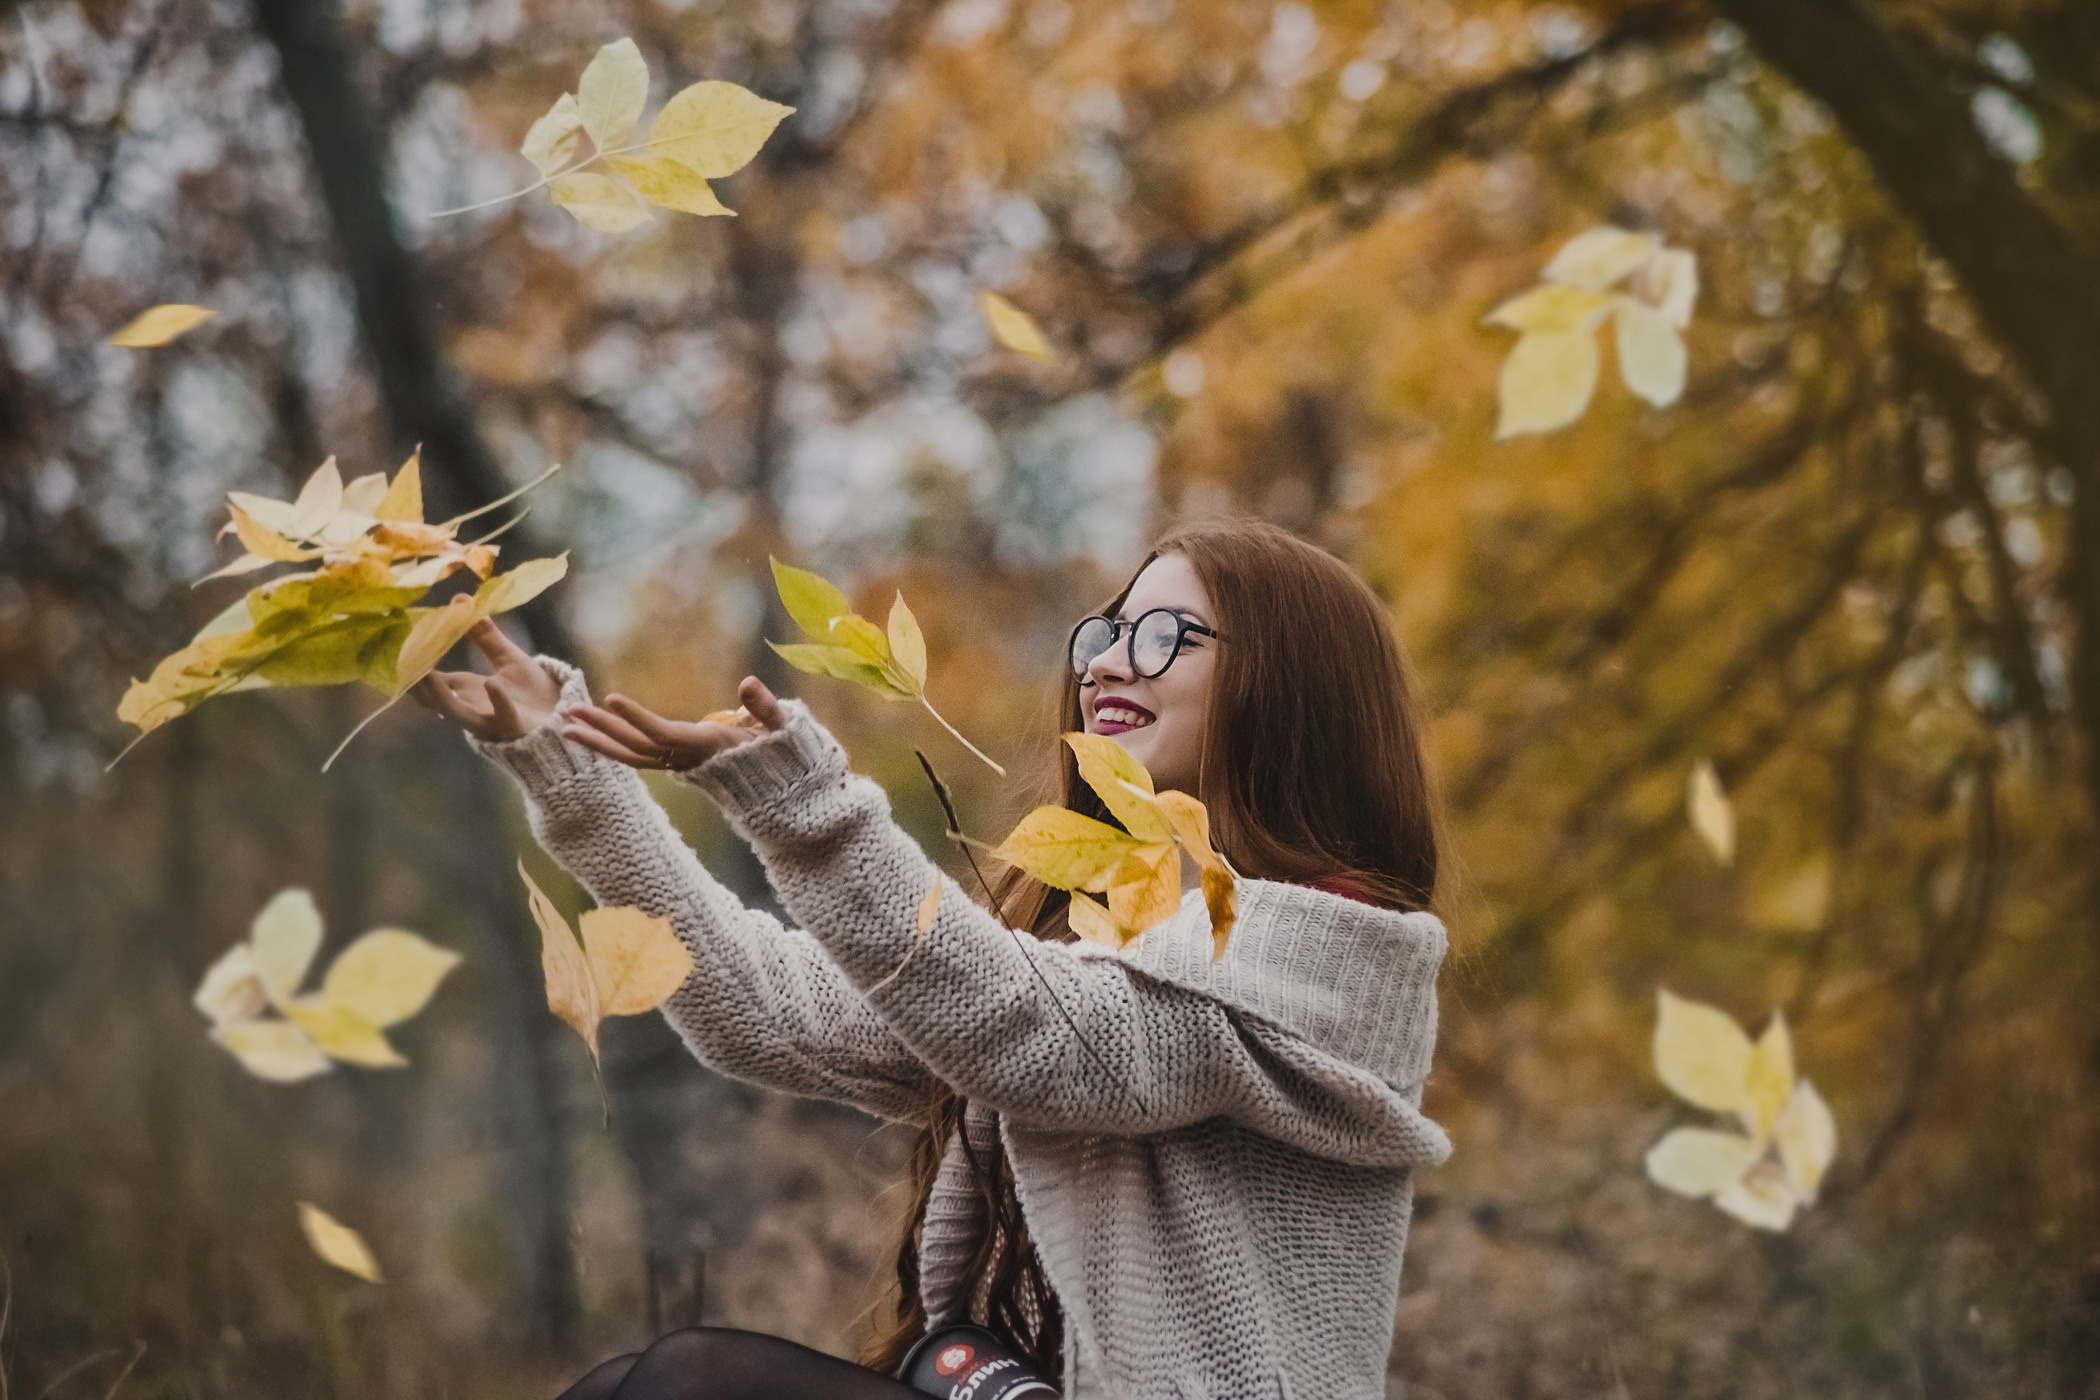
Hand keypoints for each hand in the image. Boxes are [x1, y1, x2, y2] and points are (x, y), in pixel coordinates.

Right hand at [411, 619, 561, 741]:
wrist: (563, 716)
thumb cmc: (533, 692)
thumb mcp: (508, 658)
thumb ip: (485, 635)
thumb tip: (461, 600)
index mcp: (467, 691)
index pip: (432, 681)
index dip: (416, 666)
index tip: (400, 647)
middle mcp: (472, 708)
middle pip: (434, 700)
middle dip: (417, 684)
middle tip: (401, 662)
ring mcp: (490, 720)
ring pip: (457, 714)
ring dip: (441, 695)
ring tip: (427, 672)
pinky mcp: (514, 728)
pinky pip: (503, 717)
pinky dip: (497, 702)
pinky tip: (491, 683)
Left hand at [562, 674, 787, 771]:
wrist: (775, 783)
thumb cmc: (778, 750)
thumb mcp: (779, 728)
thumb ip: (764, 708)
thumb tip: (748, 683)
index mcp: (706, 748)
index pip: (664, 734)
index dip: (637, 718)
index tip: (611, 698)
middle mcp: (686, 759)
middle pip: (637, 747)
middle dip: (604, 730)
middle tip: (570, 713)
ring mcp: (677, 764)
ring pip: (631, 756)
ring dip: (598, 741)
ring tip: (566, 725)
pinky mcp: (672, 763)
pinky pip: (636, 757)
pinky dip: (611, 745)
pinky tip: (587, 733)